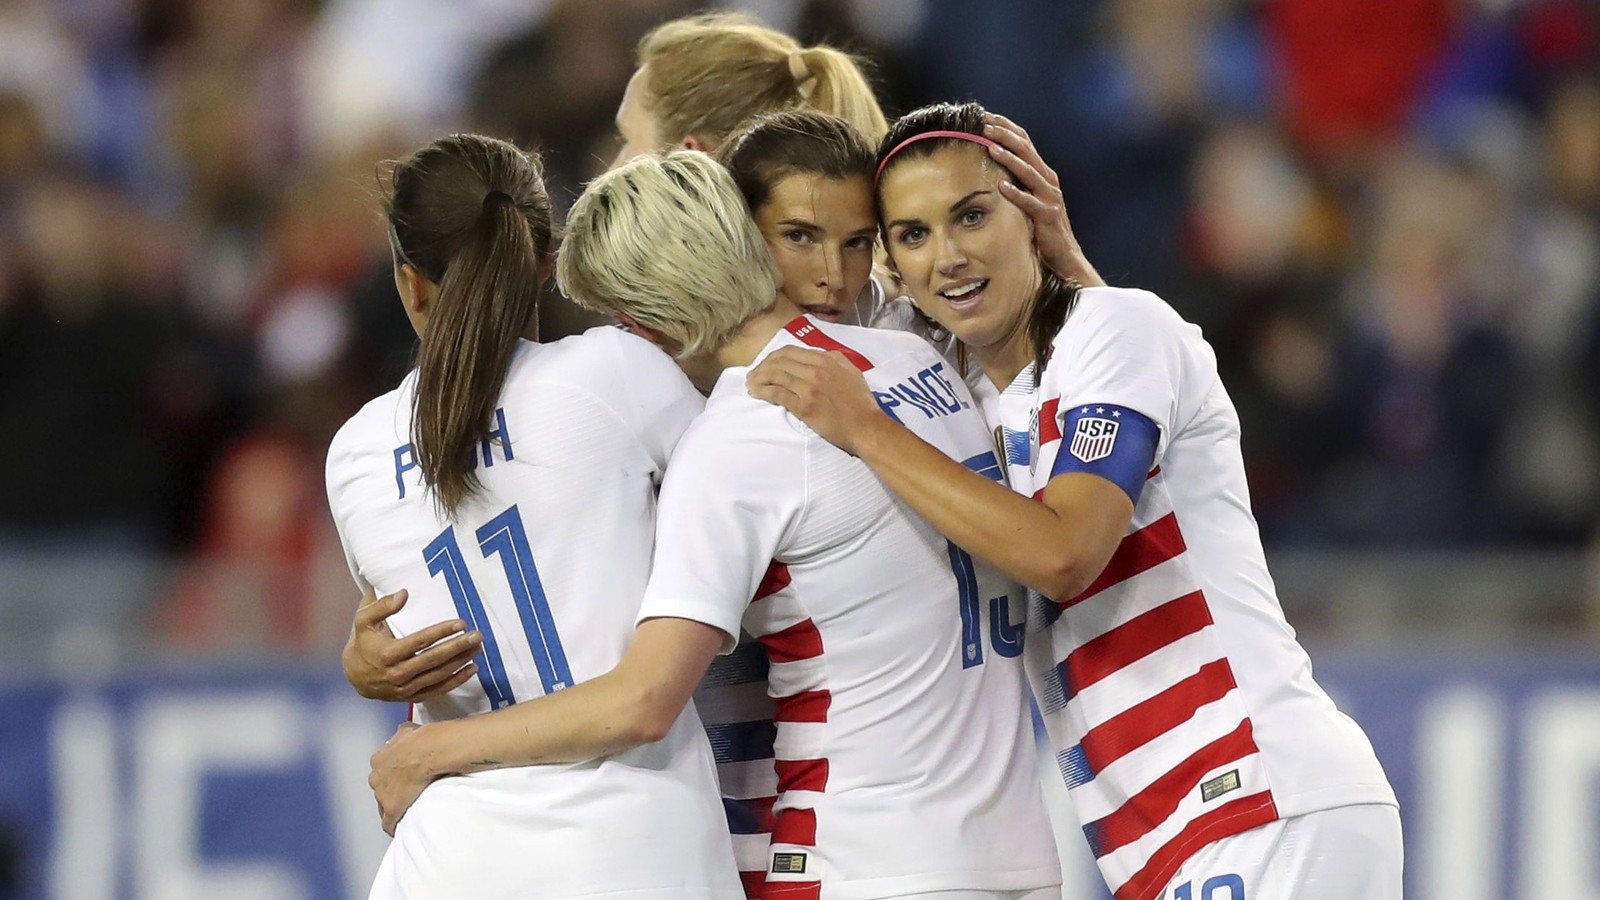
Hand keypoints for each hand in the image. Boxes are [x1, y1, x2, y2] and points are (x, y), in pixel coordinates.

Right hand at [344, 587, 481, 701]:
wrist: (353, 674)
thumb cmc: (362, 641)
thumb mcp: (363, 619)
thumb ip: (382, 605)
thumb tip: (405, 593)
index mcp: (387, 653)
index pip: (420, 641)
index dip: (442, 632)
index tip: (461, 623)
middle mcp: (397, 673)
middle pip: (433, 659)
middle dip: (458, 647)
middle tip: (477, 636)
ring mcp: (404, 688)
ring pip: (438, 675)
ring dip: (461, 662)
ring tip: (477, 649)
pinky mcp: (410, 697)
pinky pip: (437, 691)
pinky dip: (456, 681)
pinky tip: (471, 670)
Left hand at [369, 721, 436, 835]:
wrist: (427, 751)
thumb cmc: (421, 740)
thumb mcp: (408, 730)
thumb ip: (402, 735)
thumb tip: (406, 732)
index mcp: (379, 759)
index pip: (381, 771)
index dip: (391, 775)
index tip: (400, 777)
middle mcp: (376, 776)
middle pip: (380, 788)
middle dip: (390, 790)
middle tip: (405, 792)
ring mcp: (382, 794)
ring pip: (383, 805)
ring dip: (393, 806)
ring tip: (405, 809)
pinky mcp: (391, 809)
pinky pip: (388, 822)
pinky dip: (392, 825)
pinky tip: (397, 829)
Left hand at [747, 346, 892, 455]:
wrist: (866, 426)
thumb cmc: (861, 402)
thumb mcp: (851, 371)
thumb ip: (834, 360)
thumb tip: (819, 355)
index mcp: (827, 359)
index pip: (790, 351)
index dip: (773, 356)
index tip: (766, 364)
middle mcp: (816, 369)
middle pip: (779, 361)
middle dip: (762, 366)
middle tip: (754, 374)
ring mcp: (809, 387)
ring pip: (775, 375)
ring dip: (759, 378)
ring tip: (751, 384)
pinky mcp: (804, 405)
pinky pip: (777, 394)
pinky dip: (763, 391)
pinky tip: (756, 393)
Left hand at [982, 112, 1104, 287]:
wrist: (1063, 255)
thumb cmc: (1041, 227)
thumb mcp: (1030, 198)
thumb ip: (1019, 182)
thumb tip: (993, 166)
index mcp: (1043, 173)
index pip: (1024, 142)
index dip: (1006, 127)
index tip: (985, 117)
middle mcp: (1048, 181)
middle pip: (1026, 150)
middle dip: (1005, 135)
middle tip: (984, 125)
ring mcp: (1050, 197)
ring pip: (1029, 171)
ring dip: (1009, 157)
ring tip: (990, 146)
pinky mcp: (1047, 216)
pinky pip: (1029, 202)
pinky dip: (1016, 193)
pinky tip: (1002, 185)